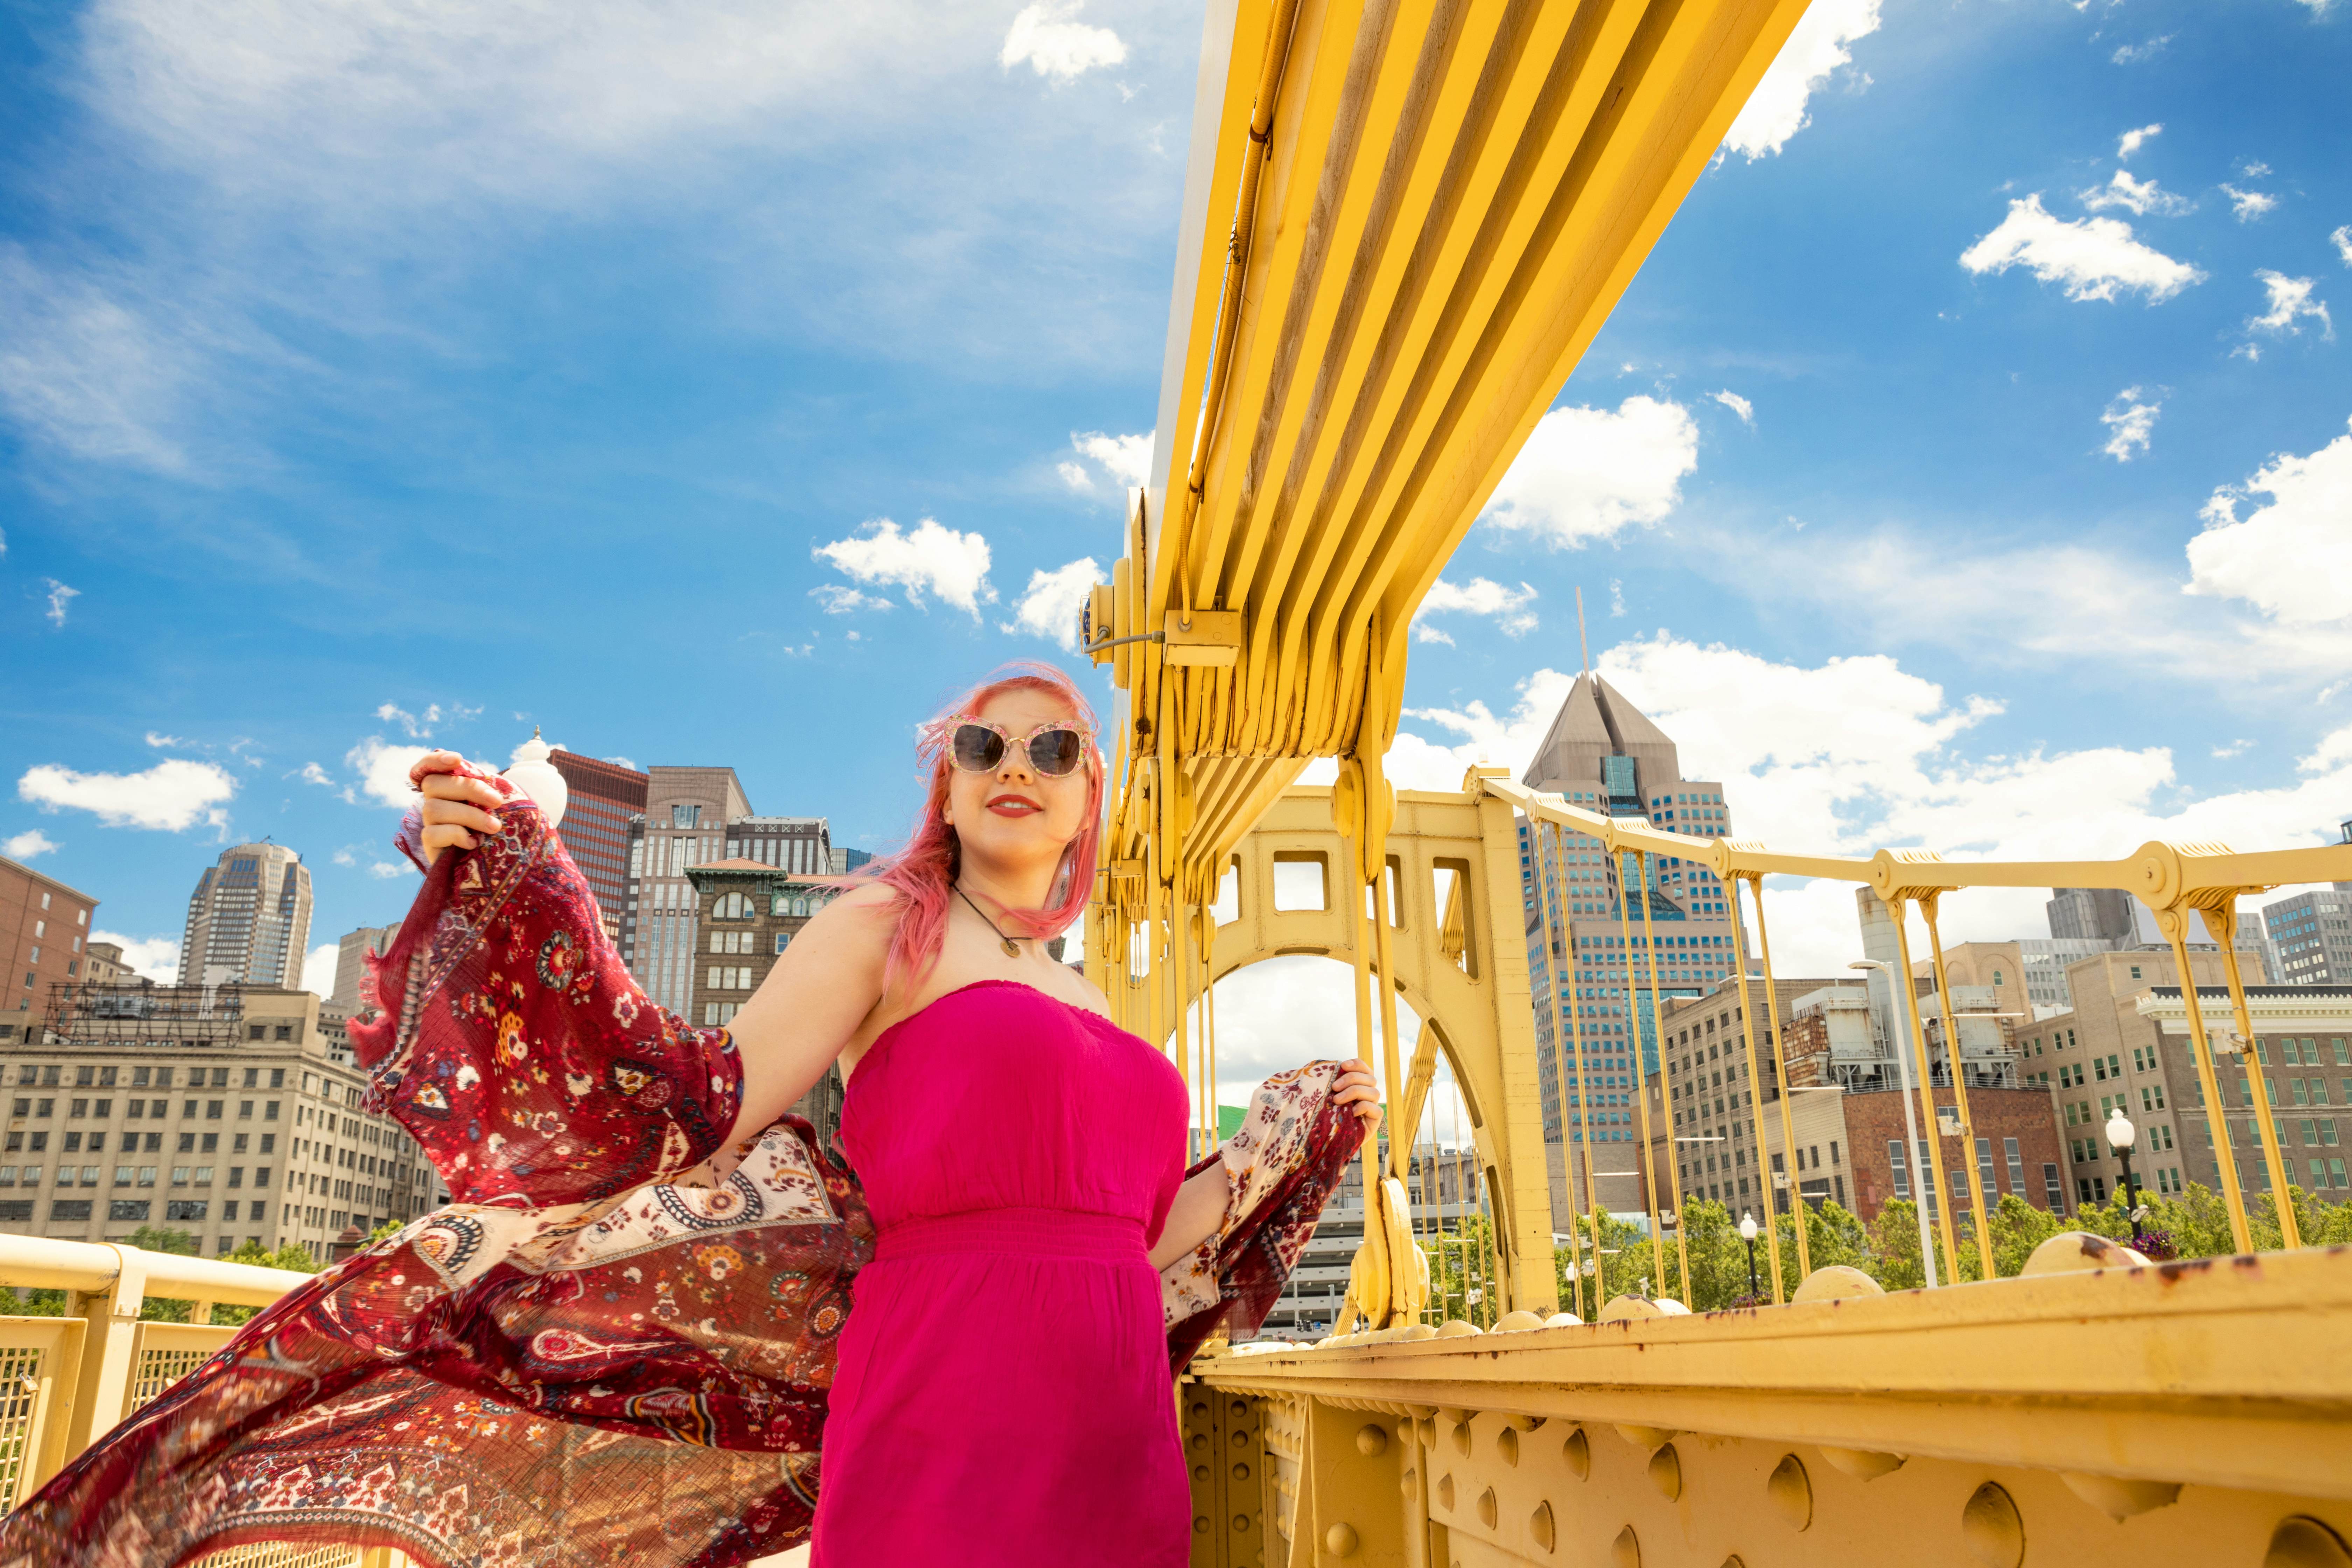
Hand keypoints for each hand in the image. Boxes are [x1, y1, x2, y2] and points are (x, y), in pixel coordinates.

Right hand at [408, 750, 506, 867]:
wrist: (509, 865)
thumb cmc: (507, 828)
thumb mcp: (500, 801)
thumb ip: (483, 781)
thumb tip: (464, 765)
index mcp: (450, 789)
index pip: (427, 768)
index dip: (434, 761)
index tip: (456, 759)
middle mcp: (435, 804)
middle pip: (433, 784)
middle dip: (468, 788)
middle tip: (497, 802)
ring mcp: (431, 825)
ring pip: (433, 809)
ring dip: (469, 815)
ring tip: (494, 827)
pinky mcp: (430, 847)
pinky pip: (432, 833)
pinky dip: (456, 834)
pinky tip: (474, 843)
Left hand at [1332, 1058, 1382, 1136]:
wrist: (1328, 1139)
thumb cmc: (1326, 1114)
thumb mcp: (1325, 1096)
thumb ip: (1327, 1083)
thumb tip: (1321, 1068)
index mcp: (1359, 1084)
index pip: (1364, 1068)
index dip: (1356, 1064)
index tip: (1343, 1065)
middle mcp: (1368, 1093)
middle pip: (1370, 1078)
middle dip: (1351, 1079)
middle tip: (1334, 1088)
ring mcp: (1373, 1106)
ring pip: (1373, 1092)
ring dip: (1354, 1092)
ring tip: (1337, 1101)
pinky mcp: (1375, 1120)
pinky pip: (1376, 1109)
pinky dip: (1363, 1108)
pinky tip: (1351, 1112)